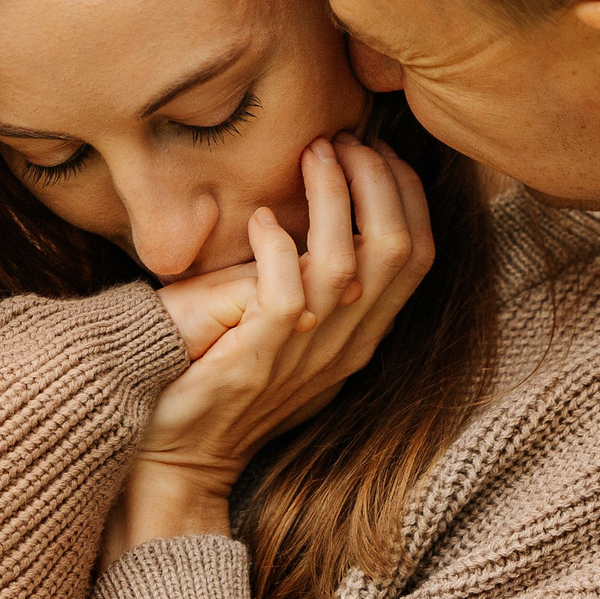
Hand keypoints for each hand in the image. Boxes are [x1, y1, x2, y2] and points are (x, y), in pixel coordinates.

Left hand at [109, 137, 434, 557]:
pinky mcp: (256, 360)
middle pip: (398, 250)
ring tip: (313, 154)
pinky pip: (286, 294)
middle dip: (379, 181)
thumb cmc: (231, 385)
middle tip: (343, 140)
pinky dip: (277, 246)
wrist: (181, 458)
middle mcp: (346, 345)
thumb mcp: (298, 338)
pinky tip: (258, 219)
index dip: (406, 194)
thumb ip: (324, 289)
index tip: (376, 150)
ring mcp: (305, 355)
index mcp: (363, 335)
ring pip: (347, 262)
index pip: (418, 255)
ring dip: (333, 197)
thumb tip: (336, 222)